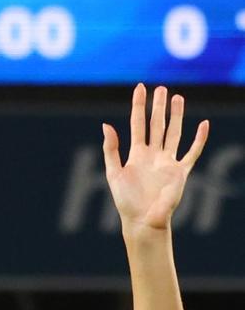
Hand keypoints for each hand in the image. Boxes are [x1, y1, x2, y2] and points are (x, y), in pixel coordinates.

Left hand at [102, 83, 208, 231]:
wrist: (143, 221)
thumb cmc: (126, 202)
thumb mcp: (114, 173)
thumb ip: (111, 150)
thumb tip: (106, 125)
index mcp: (136, 154)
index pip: (138, 124)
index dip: (139, 106)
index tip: (140, 88)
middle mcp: (153, 155)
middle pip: (157, 125)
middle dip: (159, 107)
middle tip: (161, 89)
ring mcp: (168, 162)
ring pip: (174, 133)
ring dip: (176, 116)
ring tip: (178, 98)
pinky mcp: (180, 172)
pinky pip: (192, 153)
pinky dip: (199, 139)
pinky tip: (204, 125)